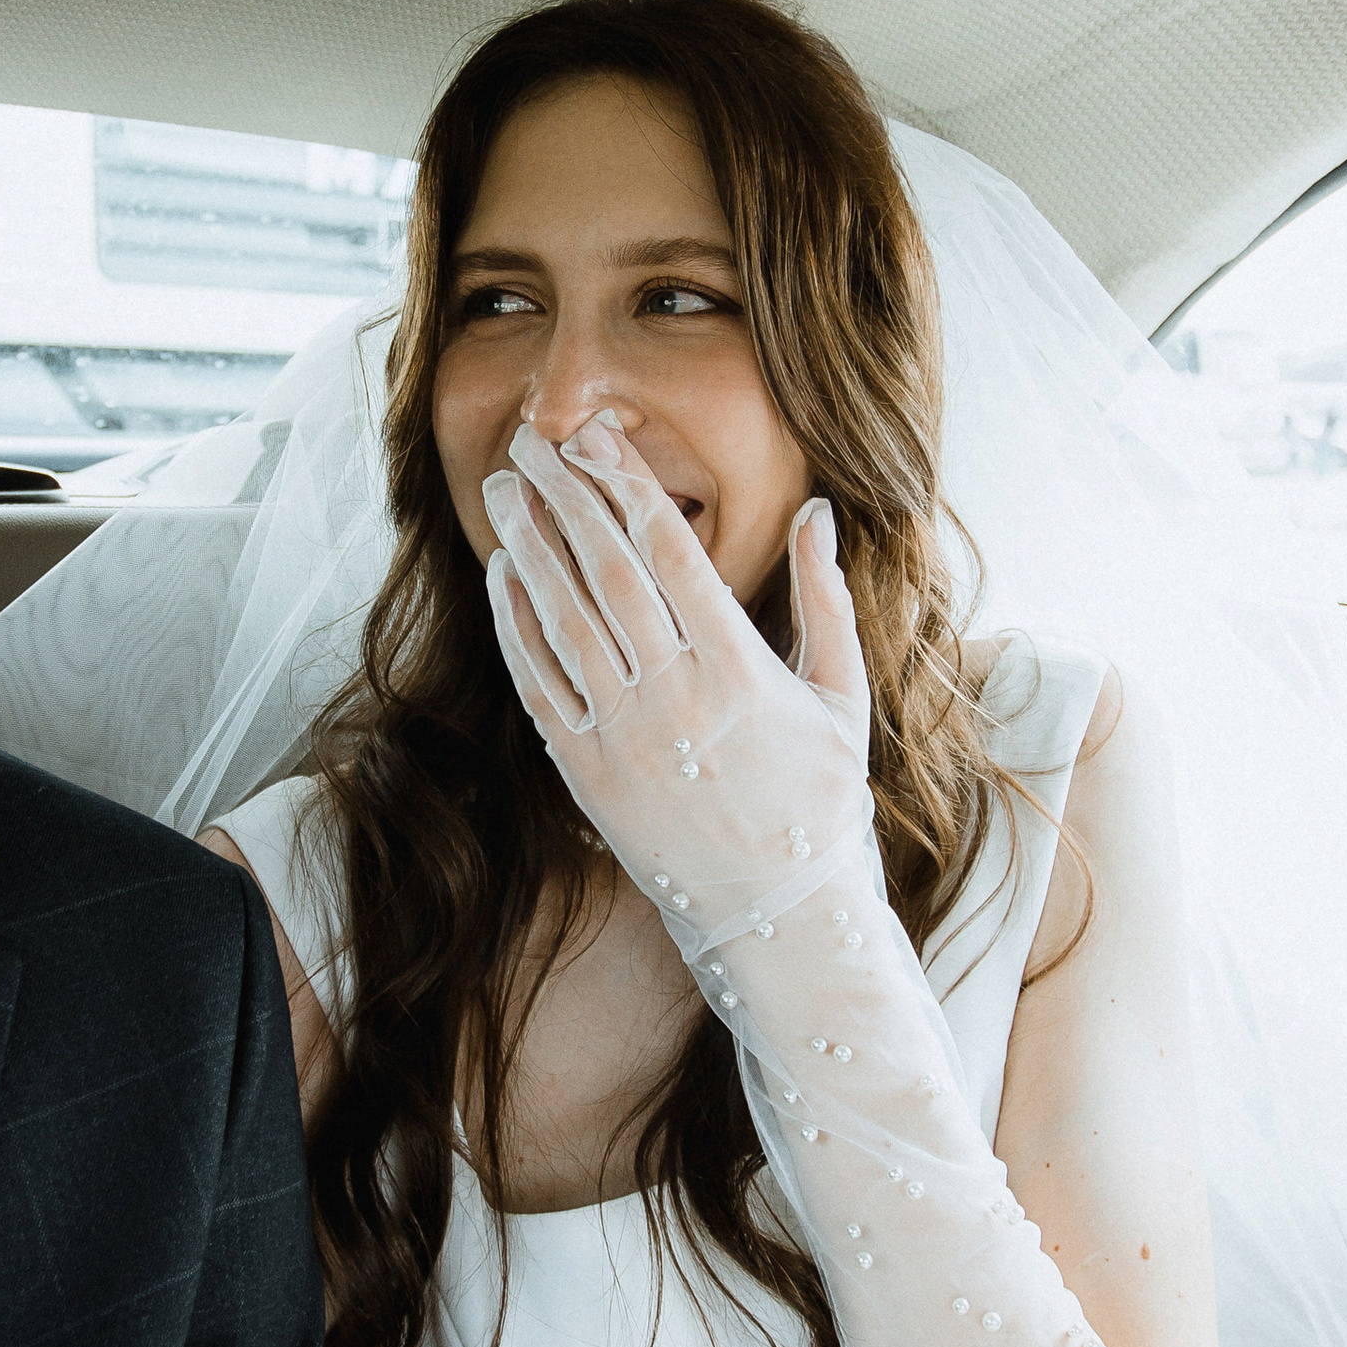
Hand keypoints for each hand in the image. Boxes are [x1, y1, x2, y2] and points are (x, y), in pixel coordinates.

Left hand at [481, 419, 870, 931]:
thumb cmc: (819, 800)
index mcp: (739, 668)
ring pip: (562, 619)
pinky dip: (515, 624)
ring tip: (508, 487)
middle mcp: (673, 696)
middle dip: (565, 494)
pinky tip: (503, 575)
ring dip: (529, 544)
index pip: (669, 550)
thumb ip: (826, 598)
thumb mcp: (842, 696)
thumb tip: (817, 509)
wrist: (777, 913)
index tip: (597, 432)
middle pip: (605, 569)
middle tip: (534, 437)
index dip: (627, 481)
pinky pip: (538, 684)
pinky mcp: (586, 774)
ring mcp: (623, 737)